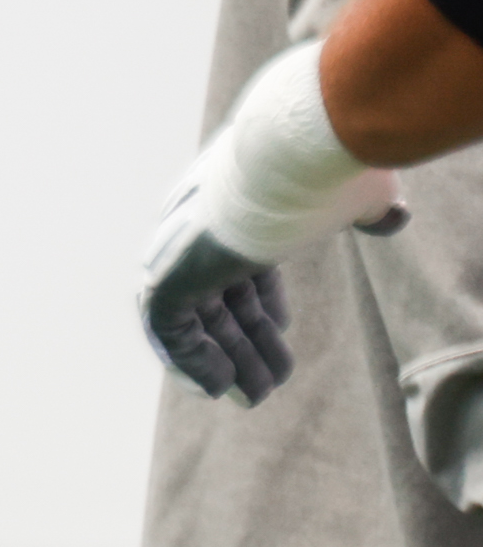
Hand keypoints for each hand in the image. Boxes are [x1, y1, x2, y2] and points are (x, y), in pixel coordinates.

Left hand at [138, 40, 406, 405]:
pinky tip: (224, 384)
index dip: (259, 298)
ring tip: (257, 395)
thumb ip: (361, 208)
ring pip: (195, 317)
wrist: (287, 162)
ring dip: (225, 358)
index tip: (283, 327)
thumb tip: (391, 217)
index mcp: (230, 205)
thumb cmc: (323, 173)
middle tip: (269, 384)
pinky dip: (191, 359)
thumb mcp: (347, 192)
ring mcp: (177, 250)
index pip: (234, 260)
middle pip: (216, 294)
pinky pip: (168, 327)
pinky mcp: (167, 274)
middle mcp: (195, 227)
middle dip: (245, 340)